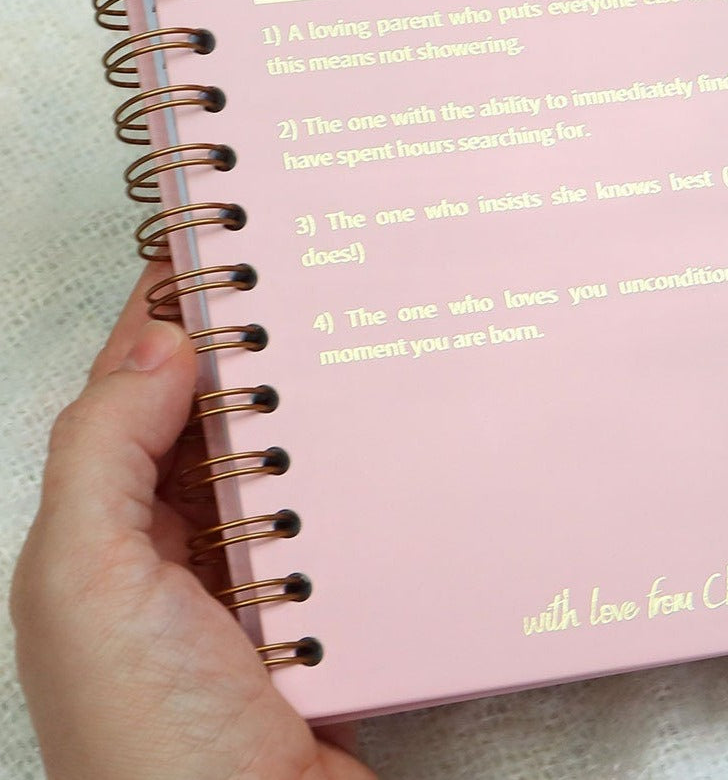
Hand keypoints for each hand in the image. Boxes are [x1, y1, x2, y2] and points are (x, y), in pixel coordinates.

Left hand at [10, 261, 375, 779]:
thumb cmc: (151, 742)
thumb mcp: (88, 582)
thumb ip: (104, 451)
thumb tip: (158, 338)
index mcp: (106, 534)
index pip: (133, 389)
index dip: (169, 314)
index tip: (220, 242)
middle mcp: (177, 552)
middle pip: (215, 418)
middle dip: (253, 349)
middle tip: (306, 273)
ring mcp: (253, 581)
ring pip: (286, 461)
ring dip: (315, 409)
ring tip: (358, 333)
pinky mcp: (324, 607)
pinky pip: (342, 514)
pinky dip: (363, 474)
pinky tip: (394, 435)